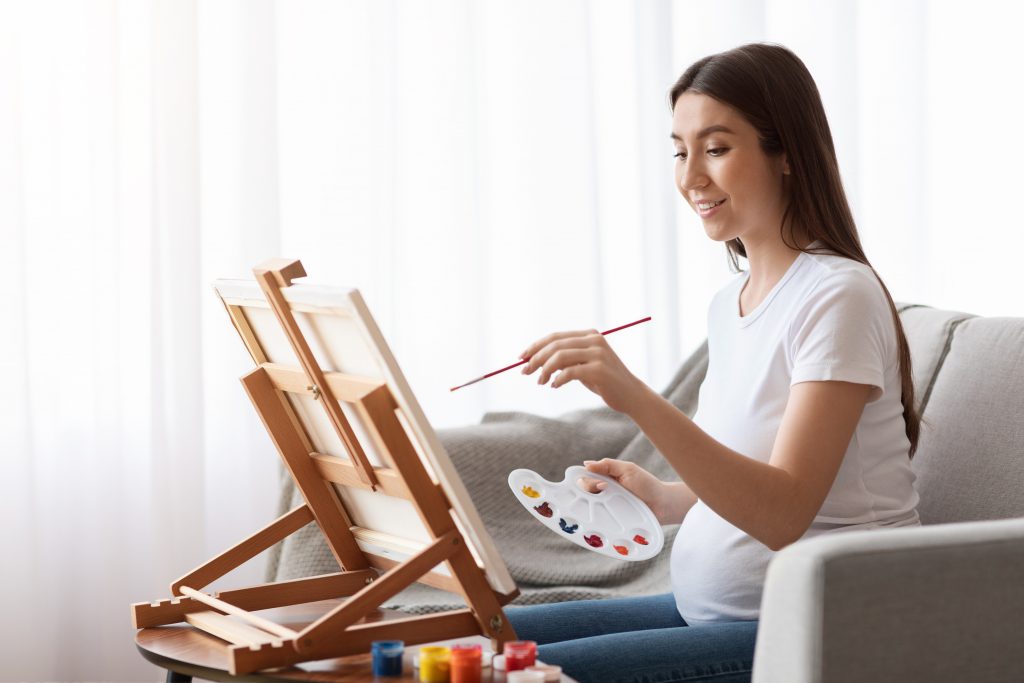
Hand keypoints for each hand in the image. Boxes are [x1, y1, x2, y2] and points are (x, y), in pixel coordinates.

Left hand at [519, 328, 645, 412]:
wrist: (630, 395)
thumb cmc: (604, 381)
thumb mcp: (582, 366)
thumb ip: (564, 359)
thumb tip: (533, 359)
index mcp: (589, 335)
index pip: (555, 337)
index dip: (535, 346)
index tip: (521, 358)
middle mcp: (594, 340)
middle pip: (555, 345)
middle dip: (536, 358)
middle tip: (524, 372)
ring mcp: (598, 353)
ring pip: (560, 357)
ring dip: (544, 370)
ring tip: (540, 382)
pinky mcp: (599, 369)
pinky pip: (569, 372)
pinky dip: (557, 379)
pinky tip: (554, 385)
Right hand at [578, 458, 673, 522]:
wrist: (663, 505)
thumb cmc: (647, 485)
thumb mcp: (627, 470)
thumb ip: (608, 465)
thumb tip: (586, 464)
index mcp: (606, 478)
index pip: (586, 477)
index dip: (583, 478)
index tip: (586, 480)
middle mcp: (604, 493)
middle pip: (585, 492)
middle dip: (588, 489)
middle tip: (603, 488)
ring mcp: (608, 507)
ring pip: (589, 506)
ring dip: (591, 504)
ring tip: (604, 500)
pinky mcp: (612, 520)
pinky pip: (599, 520)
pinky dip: (596, 518)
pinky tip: (597, 517)